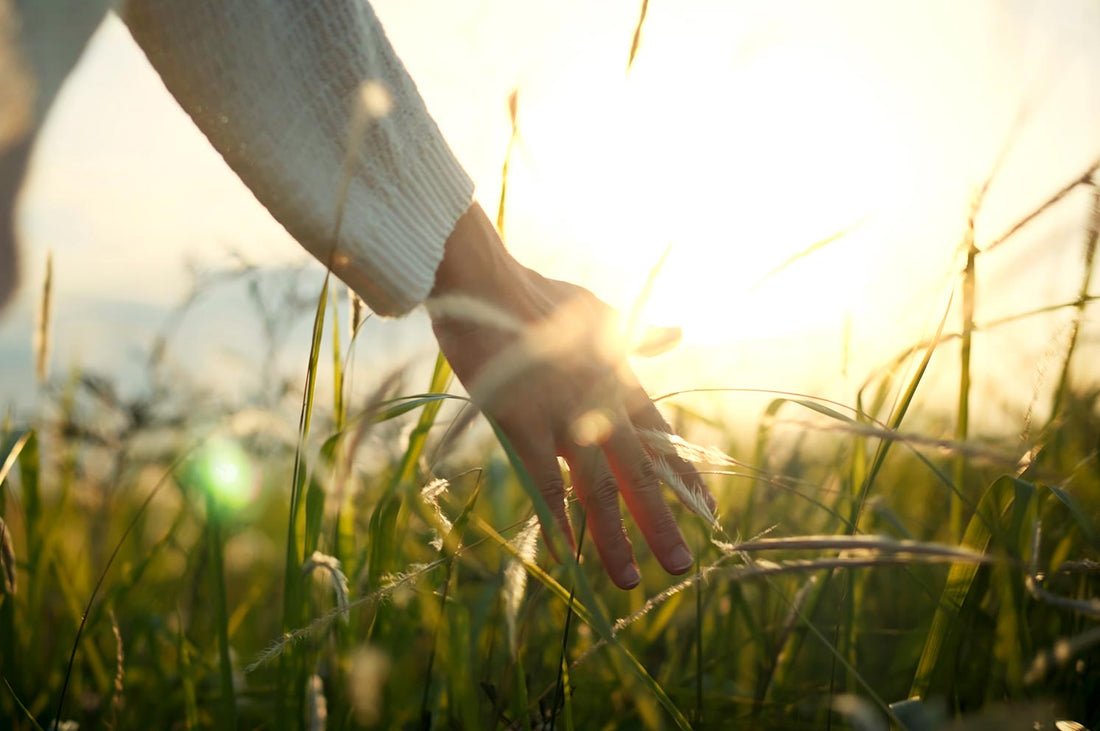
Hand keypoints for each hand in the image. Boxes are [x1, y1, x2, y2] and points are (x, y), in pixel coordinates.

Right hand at [427, 203, 714, 588]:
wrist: (484, 283)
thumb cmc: (536, 295)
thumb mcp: (598, 313)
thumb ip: (637, 333)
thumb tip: (678, 332)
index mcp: (620, 379)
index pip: (662, 438)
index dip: (682, 476)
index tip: (707, 510)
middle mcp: (600, 404)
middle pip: (638, 474)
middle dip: (661, 521)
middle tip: (681, 566)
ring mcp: (563, 417)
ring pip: (597, 488)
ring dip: (614, 537)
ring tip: (630, 579)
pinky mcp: (522, 424)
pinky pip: (544, 484)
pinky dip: (558, 521)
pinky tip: (567, 556)